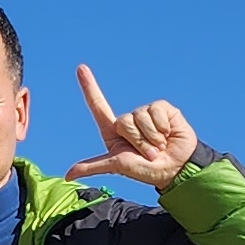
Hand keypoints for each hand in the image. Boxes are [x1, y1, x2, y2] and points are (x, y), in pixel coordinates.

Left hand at [66, 63, 197, 188]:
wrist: (176, 169)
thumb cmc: (145, 170)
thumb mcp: (117, 166)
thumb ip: (93, 166)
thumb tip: (68, 176)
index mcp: (114, 131)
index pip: (98, 106)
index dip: (89, 87)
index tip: (81, 68)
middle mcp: (129, 120)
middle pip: (123, 121)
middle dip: (136, 141)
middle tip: (148, 154)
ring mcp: (146, 113)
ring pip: (139, 116)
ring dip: (150, 137)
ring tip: (159, 147)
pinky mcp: (163, 109)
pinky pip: (156, 110)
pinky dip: (161, 127)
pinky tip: (168, 134)